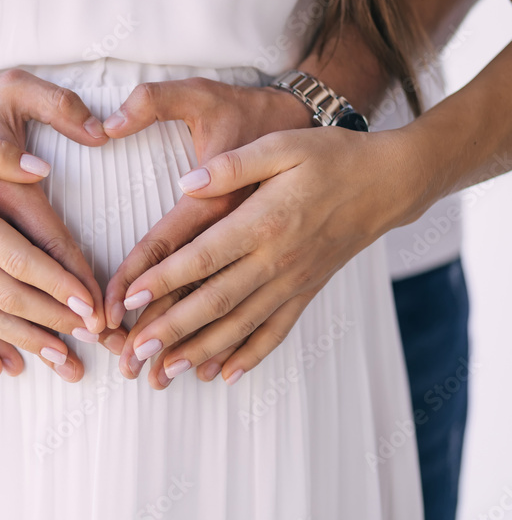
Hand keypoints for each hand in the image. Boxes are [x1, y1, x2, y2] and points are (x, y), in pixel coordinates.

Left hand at [95, 77, 312, 379]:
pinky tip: (224, 375)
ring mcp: (293, 281)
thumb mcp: (283, 145)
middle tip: (134, 351)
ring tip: (166, 371)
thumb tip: (186, 185)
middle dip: (171, 329)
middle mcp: (277, 259)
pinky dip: (250, 356)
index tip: (130, 297)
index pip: (204, 256)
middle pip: (216, 301)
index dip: (165, 278)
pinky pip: (276, 332)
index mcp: (264, 221)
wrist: (388, 182)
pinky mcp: (306, 292)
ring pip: (241, 325)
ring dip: (201, 350)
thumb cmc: (331, 157)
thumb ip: (232, 165)